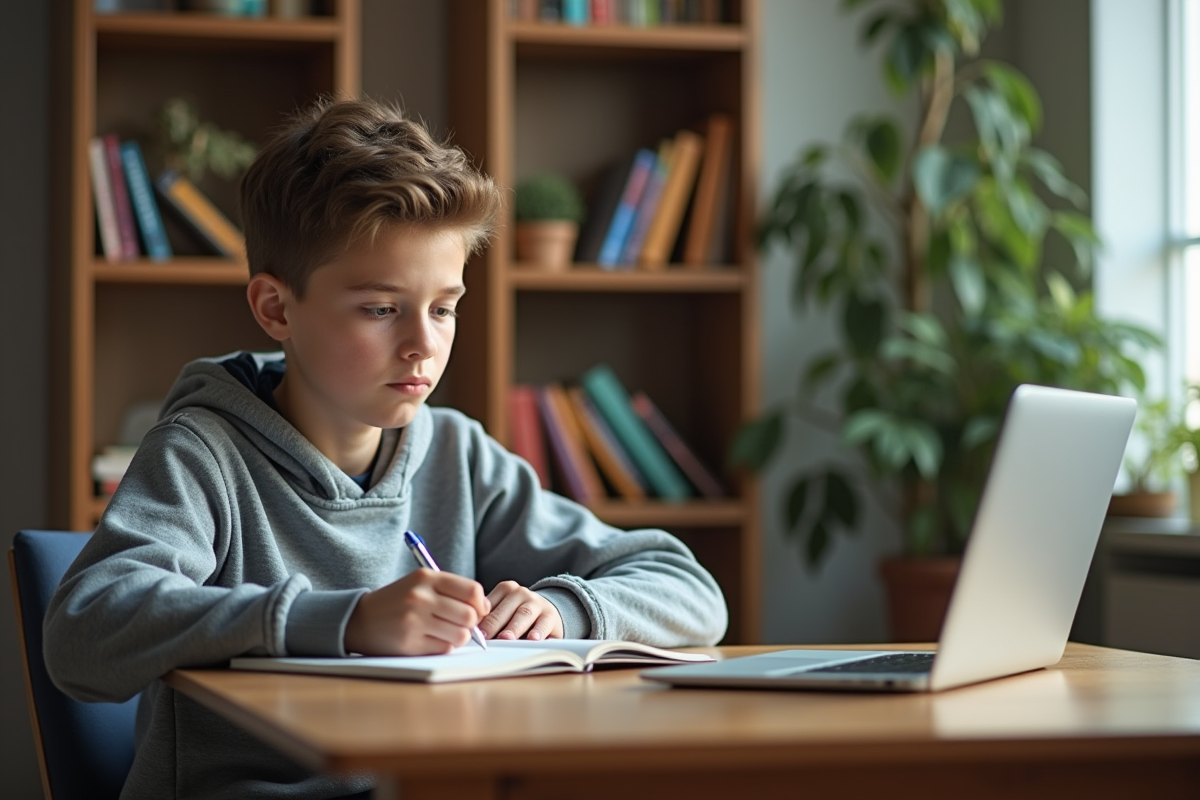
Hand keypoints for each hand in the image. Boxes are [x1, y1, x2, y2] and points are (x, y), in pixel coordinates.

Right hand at [344, 569, 489, 655]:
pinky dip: (443, 646)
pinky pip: (444, 648)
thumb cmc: (398, 601)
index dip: (480, 604)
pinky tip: (429, 640)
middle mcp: (421, 597)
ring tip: (445, 633)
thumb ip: (452, 590)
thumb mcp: (421, 584)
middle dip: (471, 623)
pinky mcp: (410, 643)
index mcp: (427, 578)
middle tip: (461, 625)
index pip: (472, 590)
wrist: (360, 620)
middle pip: (469, 615)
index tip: (477, 610)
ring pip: (460, 635)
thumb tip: (484, 608)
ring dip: (458, 637)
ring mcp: (414, 620)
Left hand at [479, 581, 563, 640]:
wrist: (546, 613)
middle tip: (484, 637)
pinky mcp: (550, 615)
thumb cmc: (517, 616)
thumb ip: (489, 619)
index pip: (489, 604)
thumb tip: (471, 634)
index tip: (470, 631)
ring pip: (523, 614)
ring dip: (514, 628)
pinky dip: (538, 632)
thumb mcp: (503, 612)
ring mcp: (536, 603)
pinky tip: (532, 639)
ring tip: (505, 639)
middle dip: (493, 624)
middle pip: (504, 609)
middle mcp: (520, 593)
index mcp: (505, 589)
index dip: (479, 619)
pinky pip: (543, 623)